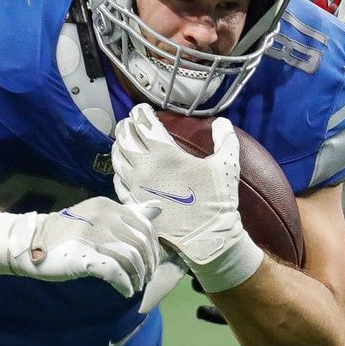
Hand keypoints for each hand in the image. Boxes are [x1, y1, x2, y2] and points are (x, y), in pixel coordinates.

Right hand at [0, 197, 161, 296]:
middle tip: (145, 279)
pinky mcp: (85, 256)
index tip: (151, 263)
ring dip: (138, 277)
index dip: (152, 248)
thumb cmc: (68, 232)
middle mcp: (103, 217)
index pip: (144, 227)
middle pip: (140, 244)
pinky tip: (125, 292)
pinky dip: (125, 284)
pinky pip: (115, 272)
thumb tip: (158, 207)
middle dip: (148, 265)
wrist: (31, 243)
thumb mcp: (99, 217)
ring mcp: (93, 236)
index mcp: (109, 206)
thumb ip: (129, 214)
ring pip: (131, 258)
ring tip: (135, 286)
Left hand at [112, 104, 262, 292]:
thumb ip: (225, 138)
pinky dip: (119, 171)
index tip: (142, 109)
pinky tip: (122, 169)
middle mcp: (144, 168)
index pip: (143, 124)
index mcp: (164, 153)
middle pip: (124, 139)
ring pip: (117, 159)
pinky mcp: (134, 204)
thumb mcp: (227, 164)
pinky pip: (118, 182)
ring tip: (123, 140)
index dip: (141, 112)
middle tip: (130, 121)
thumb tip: (221, 122)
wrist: (206, 237)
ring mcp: (135, 187)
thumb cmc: (216, 199)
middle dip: (126, 126)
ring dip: (119, 146)